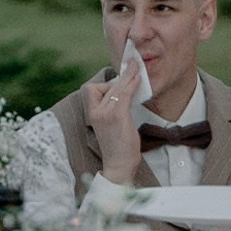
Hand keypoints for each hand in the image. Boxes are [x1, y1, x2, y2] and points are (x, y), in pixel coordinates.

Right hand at [86, 57, 141, 183]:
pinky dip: (132, 84)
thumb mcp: (110, 125)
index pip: (93, 90)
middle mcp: (96, 112)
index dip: (106, 83)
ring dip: (128, 76)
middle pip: (107, 86)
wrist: (118, 165)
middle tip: (132, 65)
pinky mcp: (117, 116)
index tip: (118, 81)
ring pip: (117, 88)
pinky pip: (124, 94)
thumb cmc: (117, 148)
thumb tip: (123, 93)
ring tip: (137, 68)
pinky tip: (138, 79)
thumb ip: (113, 109)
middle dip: (122, 76)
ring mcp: (105, 114)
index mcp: (92, 114)